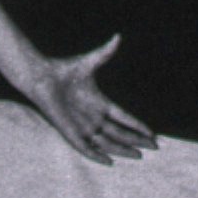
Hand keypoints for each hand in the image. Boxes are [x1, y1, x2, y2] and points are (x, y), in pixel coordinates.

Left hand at [22, 39, 155, 162]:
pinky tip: (110, 162)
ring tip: (139, 155)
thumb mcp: (90, 62)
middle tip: (154, 147)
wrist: (43, 77)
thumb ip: (105, 52)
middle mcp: (94, 118)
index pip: (124, 118)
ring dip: (123, 150)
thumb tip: (118, 36)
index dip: (138, 125)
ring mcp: (83, 126)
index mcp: (101, 103)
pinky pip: (86, 147)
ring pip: (108, 143)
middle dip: (136, 140)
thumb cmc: (64, 70)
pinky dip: (98, 155)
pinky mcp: (71, 132)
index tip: (153, 133)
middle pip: (120, 133)